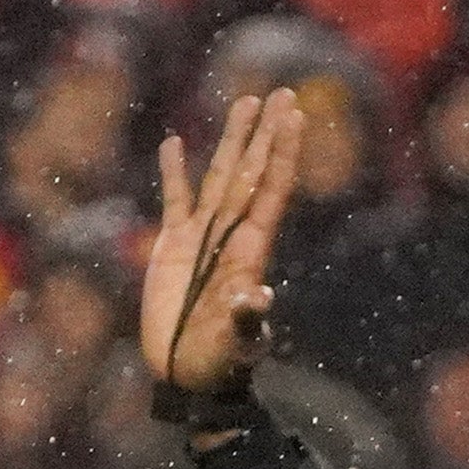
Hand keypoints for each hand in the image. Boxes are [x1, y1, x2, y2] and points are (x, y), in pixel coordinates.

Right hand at [142, 89, 305, 394]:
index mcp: (250, 250)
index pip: (272, 190)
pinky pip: (175, 199)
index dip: (283, 152)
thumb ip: (248, 320)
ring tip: (245, 101)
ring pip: (220, 175)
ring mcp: (203, 237)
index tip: (296, 116)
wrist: (190, 376)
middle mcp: (231, 235)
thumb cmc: (221, 365)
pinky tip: (175, 142)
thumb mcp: (238, 344)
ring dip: (232, 139)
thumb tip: (259, 296)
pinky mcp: (173, 247)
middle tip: (283, 92)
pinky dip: (174, 172)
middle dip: (267, 133)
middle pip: (253, 171)